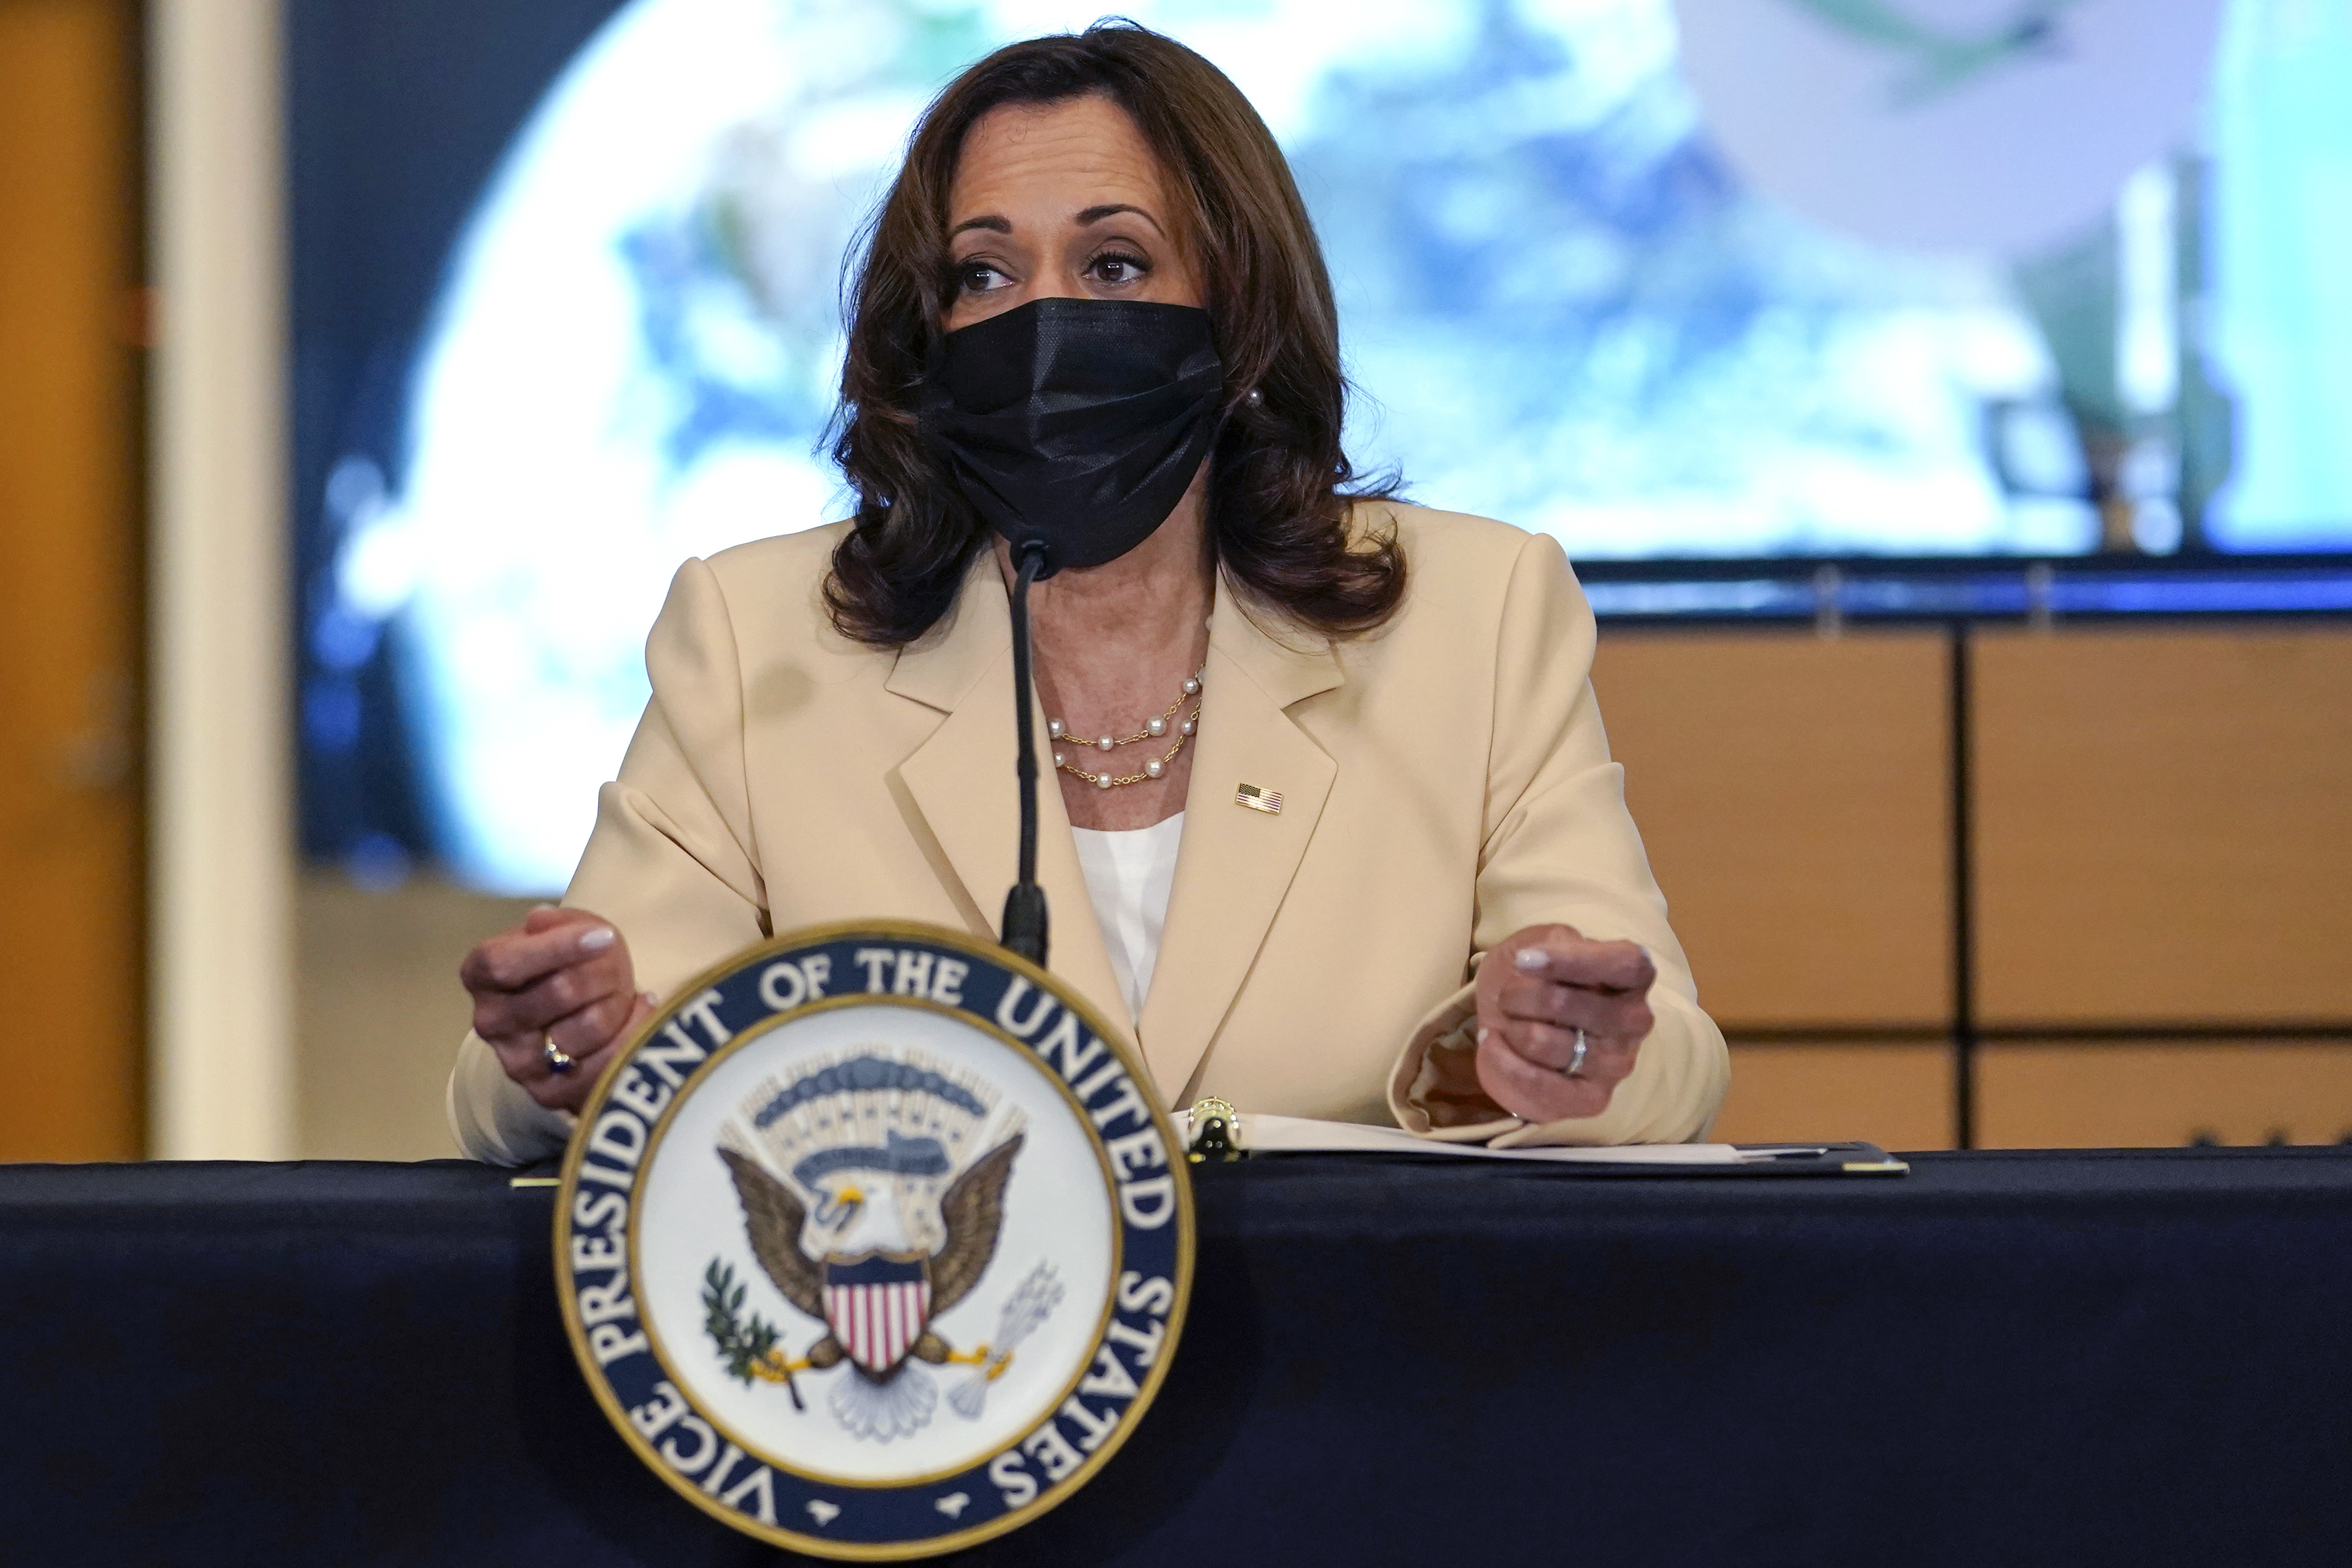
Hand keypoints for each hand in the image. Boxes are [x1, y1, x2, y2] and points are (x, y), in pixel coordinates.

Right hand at [459, 907, 656, 1111]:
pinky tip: (640, 1009)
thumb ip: (556, 923)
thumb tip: (541, 920)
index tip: (605, 936)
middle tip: (616, 961)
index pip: (505, 963)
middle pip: (559, 991)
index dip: (558, 948)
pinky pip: (607, 1061)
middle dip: (603, 971)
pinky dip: (635, 1030)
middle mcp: (490, 1022)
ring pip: (589, 1025)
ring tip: (620, 990)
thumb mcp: (564, 929)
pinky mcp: (550, 1092)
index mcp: (480, 974)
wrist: (573, 1013)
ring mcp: (517, 1062)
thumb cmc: (566, 960)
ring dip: (618, 1000)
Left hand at [1473, 923, 1656, 1123]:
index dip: (1571, 961)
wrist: (1522, 1025)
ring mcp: (1617, 1064)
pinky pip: (1536, 1083)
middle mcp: (1635, 1020)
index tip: (1523, 961)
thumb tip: (1542, 959)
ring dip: (1509, 1028)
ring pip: (1541, 1041)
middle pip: (1564, 1002)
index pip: (1623, 963)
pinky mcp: (1593, 1099)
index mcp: (1633, 975)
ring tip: (1509, 1023)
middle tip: (1507, 997)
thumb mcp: (1541, 942)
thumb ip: (1550, 941)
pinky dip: (1501, 1061)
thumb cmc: (1538, 978)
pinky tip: (1493, 1045)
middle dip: (1517, 995)